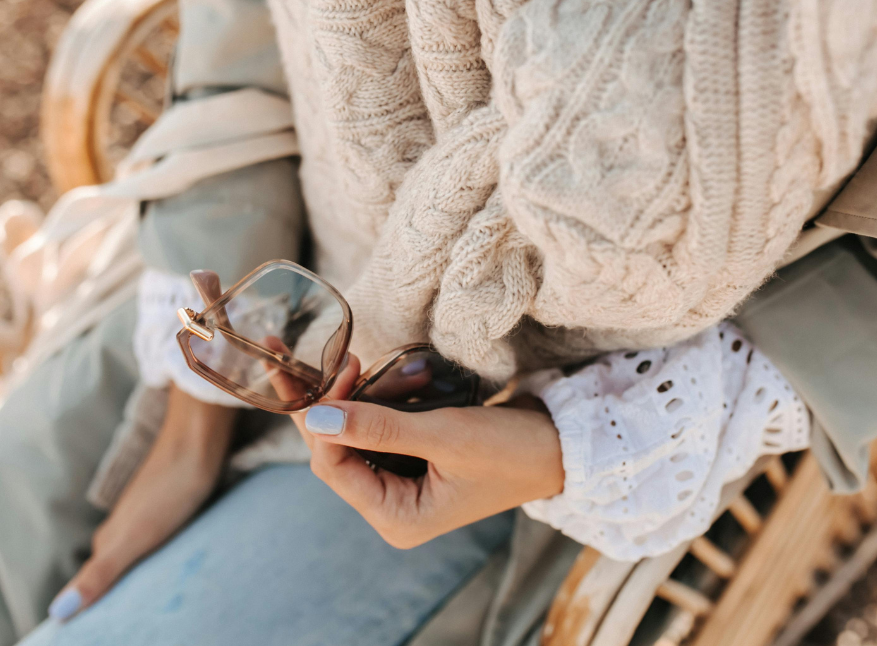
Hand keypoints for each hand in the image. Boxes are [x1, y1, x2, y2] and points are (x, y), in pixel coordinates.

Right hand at [48, 384, 235, 620]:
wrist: (198, 441)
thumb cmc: (169, 490)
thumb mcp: (135, 538)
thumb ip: (101, 573)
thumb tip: (58, 612)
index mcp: (111, 535)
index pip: (93, 576)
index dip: (89, 598)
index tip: (85, 620)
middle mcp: (123, 521)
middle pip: (111, 561)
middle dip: (111, 584)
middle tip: (118, 610)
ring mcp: (146, 508)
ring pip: (134, 545)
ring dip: (136, 566)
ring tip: (143, 588)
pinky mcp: (171, 499)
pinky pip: (158, 532)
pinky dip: (157, 548)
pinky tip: (169, 552)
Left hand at [280, 357, 564, 548]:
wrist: (561, 445)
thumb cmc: (510, 450)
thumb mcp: (445, 435)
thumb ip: (378, 426)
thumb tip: (315, 418)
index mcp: (396, 518)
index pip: (333, 466)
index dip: (325, 418)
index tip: (342, 369)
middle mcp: (392, 507)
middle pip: (337, 450)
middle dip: (337, 404)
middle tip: (341, 358)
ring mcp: (401, 484)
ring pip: (357, 434)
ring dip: (367, 398)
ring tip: (393, 371)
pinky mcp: (413, 461)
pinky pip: (380, 427)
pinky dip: (386, 401)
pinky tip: (402, 379)